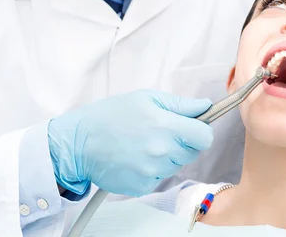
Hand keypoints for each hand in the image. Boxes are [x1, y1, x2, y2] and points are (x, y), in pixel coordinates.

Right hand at [47, 90, 213, 196]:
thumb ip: (180, 104)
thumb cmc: (111, 116)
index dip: (201, 130)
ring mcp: (152, 172)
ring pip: (176, 165)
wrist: (79, 143)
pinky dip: (152, 169)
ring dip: (168, 156)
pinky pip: (159, 177)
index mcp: (166, 127)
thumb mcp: (146, 98)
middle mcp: (162, 152)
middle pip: (192, 152)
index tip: (192, 127)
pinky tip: (135, 157)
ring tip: (144, 143)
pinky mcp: (142, 187)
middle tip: (160, 131)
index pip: (205, 137)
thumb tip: (205, 106)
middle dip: (183, 142)